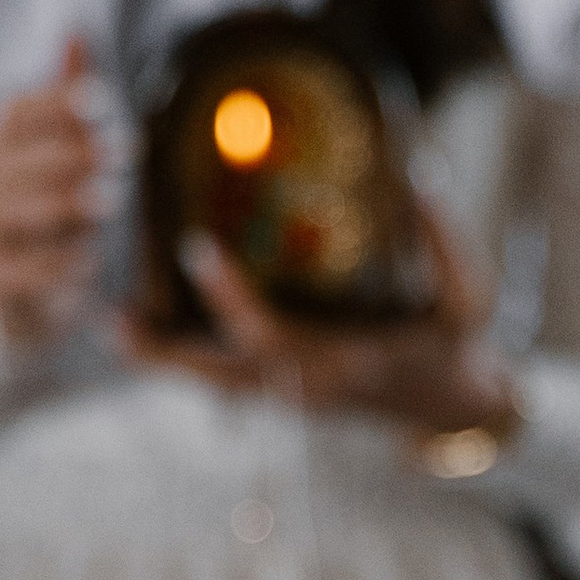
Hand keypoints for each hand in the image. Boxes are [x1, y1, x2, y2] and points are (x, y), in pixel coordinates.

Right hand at [0, 37, 110, 350]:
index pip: (16, 111)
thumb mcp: (62, 151)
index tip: (102, 99)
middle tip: (124, 151)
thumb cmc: (49, 209)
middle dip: (70, 153)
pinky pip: (20, 269)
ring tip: (109, 201)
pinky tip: (90, 261)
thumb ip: (67, 96)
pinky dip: (54, 264)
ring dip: (63, 203)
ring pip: (15, 210)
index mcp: (1, 147)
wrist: (22, 293)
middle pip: (18, 159)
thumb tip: (77, 28)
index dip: (55, 102)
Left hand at [129, 185, 519, 440]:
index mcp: (344, 362)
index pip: (273, 335)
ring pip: (213, 386)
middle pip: (221, 377)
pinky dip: (181, 364)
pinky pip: (221, 384)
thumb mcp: (466, 298)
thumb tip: (422, 174)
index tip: (196, 247)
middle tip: (117, 316)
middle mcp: (308, 387)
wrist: (447, 405)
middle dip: (169, 352)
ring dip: (162, 363)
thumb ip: (444, 241)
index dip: (231, 297)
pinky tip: (142, 337)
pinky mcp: (283, 396)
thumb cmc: (452, 346)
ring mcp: (292, 398)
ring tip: (113, 326)